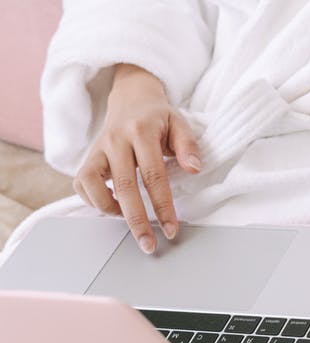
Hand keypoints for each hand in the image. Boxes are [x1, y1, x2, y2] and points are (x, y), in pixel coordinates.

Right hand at [73, 64, 201, 252]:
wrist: (131, 98)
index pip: (154, 175)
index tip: (171, 228)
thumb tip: (195, 169)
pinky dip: (96, 201)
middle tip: (148, 244)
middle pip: (124, 187)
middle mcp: (115, 141)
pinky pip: (83, 185)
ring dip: (113, 211)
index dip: (162, 205)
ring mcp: (97, 150)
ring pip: (94, 187)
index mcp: (142, 132)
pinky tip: (115, 206)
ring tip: (132, 220)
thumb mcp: (179, 123)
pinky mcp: (86, 158)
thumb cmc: (158, 117)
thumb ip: (188, 146)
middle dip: (137, 220)